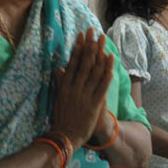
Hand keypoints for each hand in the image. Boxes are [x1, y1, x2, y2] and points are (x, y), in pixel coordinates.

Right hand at [49, 28, 113, 148]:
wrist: (65, 136)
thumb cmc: (61, 118)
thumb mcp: (57, 98)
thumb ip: (59, 82)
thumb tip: (58, 69)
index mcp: (64, 85)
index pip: (72, 62)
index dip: (78, 48)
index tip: (82, 36)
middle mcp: (74, 87)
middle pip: (84, 62)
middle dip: (90, 45)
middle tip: (94, 31)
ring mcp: (85, 94)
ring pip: (94, 70)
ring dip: (100, 53)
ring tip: (104, 40)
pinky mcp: (94, 103)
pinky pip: (102, 84)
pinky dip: (107, 70)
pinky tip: (110, 60)